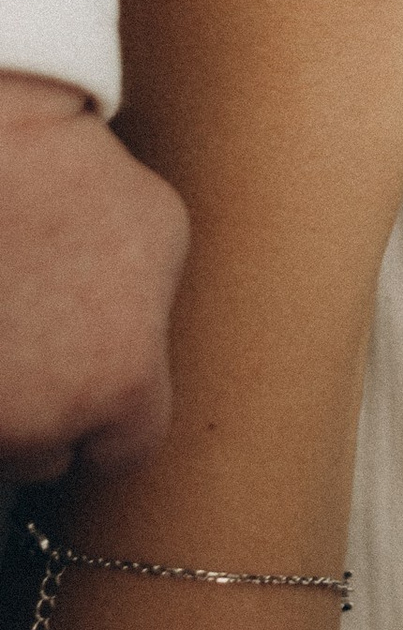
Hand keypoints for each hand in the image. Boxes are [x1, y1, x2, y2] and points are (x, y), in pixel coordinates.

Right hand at [0, 70, 189, 481]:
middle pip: (47, 454)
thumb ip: (158, 309)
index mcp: (122, 385)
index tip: (92, 387)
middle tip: (31, 344)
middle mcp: (45, 420)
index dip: (111, 417)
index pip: (127, 448)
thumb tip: (145, 340)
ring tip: (4, 321)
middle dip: (42, 413)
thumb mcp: (160, 231)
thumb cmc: (70, 176)